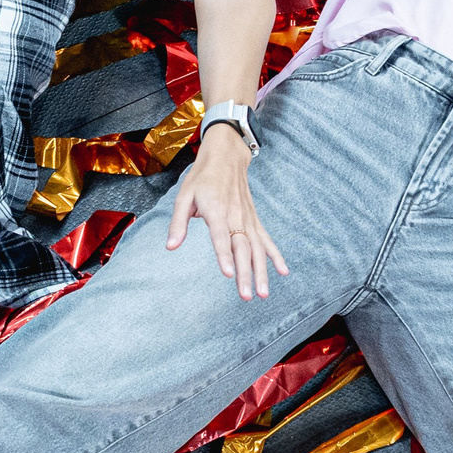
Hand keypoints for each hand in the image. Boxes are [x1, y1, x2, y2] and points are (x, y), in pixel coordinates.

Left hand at [166, 123, 288, 298]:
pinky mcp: (254, 219)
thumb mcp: (183, 196)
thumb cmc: (202, 178)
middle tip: (246, 296)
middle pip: (242, 248)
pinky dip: (275, 256)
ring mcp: (247, 218)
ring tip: (262, 294)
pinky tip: (282, 272)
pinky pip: (266, 240)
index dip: (224, 255)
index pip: (221, 236)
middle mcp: (235, 215)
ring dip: (261, 272)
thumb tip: (170, 246)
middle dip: (245, 273)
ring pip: (257, 248)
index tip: (228, 274)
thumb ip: (178, 223)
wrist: (227, 156)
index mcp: (216, 209)